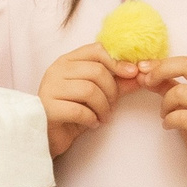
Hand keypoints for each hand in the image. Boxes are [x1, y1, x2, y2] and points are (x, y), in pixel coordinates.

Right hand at [38, 43, 130, 158]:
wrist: (47, 136)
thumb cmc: (71, 113)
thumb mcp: (96, 96)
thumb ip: (116, 84)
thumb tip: (139, 75)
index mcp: (67, 61)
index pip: (96, 50)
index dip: (117, 62)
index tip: (131, 74)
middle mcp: (56, 70)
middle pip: (96, 71)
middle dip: (111, 91)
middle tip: (112, 106)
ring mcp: (50, 88)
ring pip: (89, 90)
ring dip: (103, 107)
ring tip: (102, 117)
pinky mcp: (48, 108)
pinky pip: (79, 110)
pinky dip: (91, 118)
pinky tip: (91, 123)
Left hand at [142, 56, 186, 183]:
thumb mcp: (186, 104)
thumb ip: (169, 86)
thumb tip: (144, 73)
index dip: (162, 63)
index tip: (143, 69)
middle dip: (161, 71)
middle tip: (146, 83)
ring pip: (180, 92)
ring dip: (165, 104)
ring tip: (165, 115)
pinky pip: (181, 116)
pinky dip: (169, 120)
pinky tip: (169, 126)